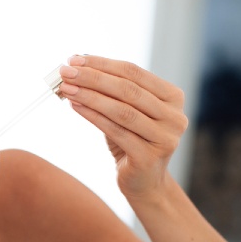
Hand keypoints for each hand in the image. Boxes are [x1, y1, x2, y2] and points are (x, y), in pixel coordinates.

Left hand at [59, 55, 187, 198]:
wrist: (143, 182)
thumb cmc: (131, 141)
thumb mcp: (125, 111)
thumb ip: (110, 90)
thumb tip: (76, 66)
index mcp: (173, 97)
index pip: (133, 72)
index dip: (102, 64)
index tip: (74, 59)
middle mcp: (174, 116)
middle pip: (127, 90)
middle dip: (92, 77)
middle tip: (66, 71)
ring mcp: (165, 138)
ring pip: (121, 110)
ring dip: (89, 96)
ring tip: (66, 88)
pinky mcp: (149, 157)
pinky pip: (115, 131)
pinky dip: (92, 116)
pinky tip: (74, 106)